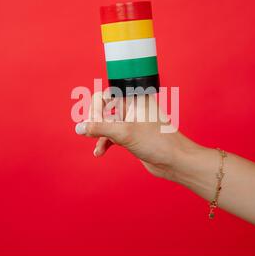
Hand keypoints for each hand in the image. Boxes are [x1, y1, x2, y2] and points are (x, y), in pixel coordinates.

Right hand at [75, 92, 193, 177]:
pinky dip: (105, 142)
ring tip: (95, 145)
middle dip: (95, 121)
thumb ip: (99, 128)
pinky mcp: (132, 135)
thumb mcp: (124, 133)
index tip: (92, 123)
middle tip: (91, 132)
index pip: (105, 95)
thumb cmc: (157, 142)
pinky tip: (99, 152)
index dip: (95, 108)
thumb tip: (79, 127)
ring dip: (99, 134)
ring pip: (107, 123)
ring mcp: (132, 121)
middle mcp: (132, 107)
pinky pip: (113, 135)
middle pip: (104, 108)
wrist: (175, 160)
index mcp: (134, 98)